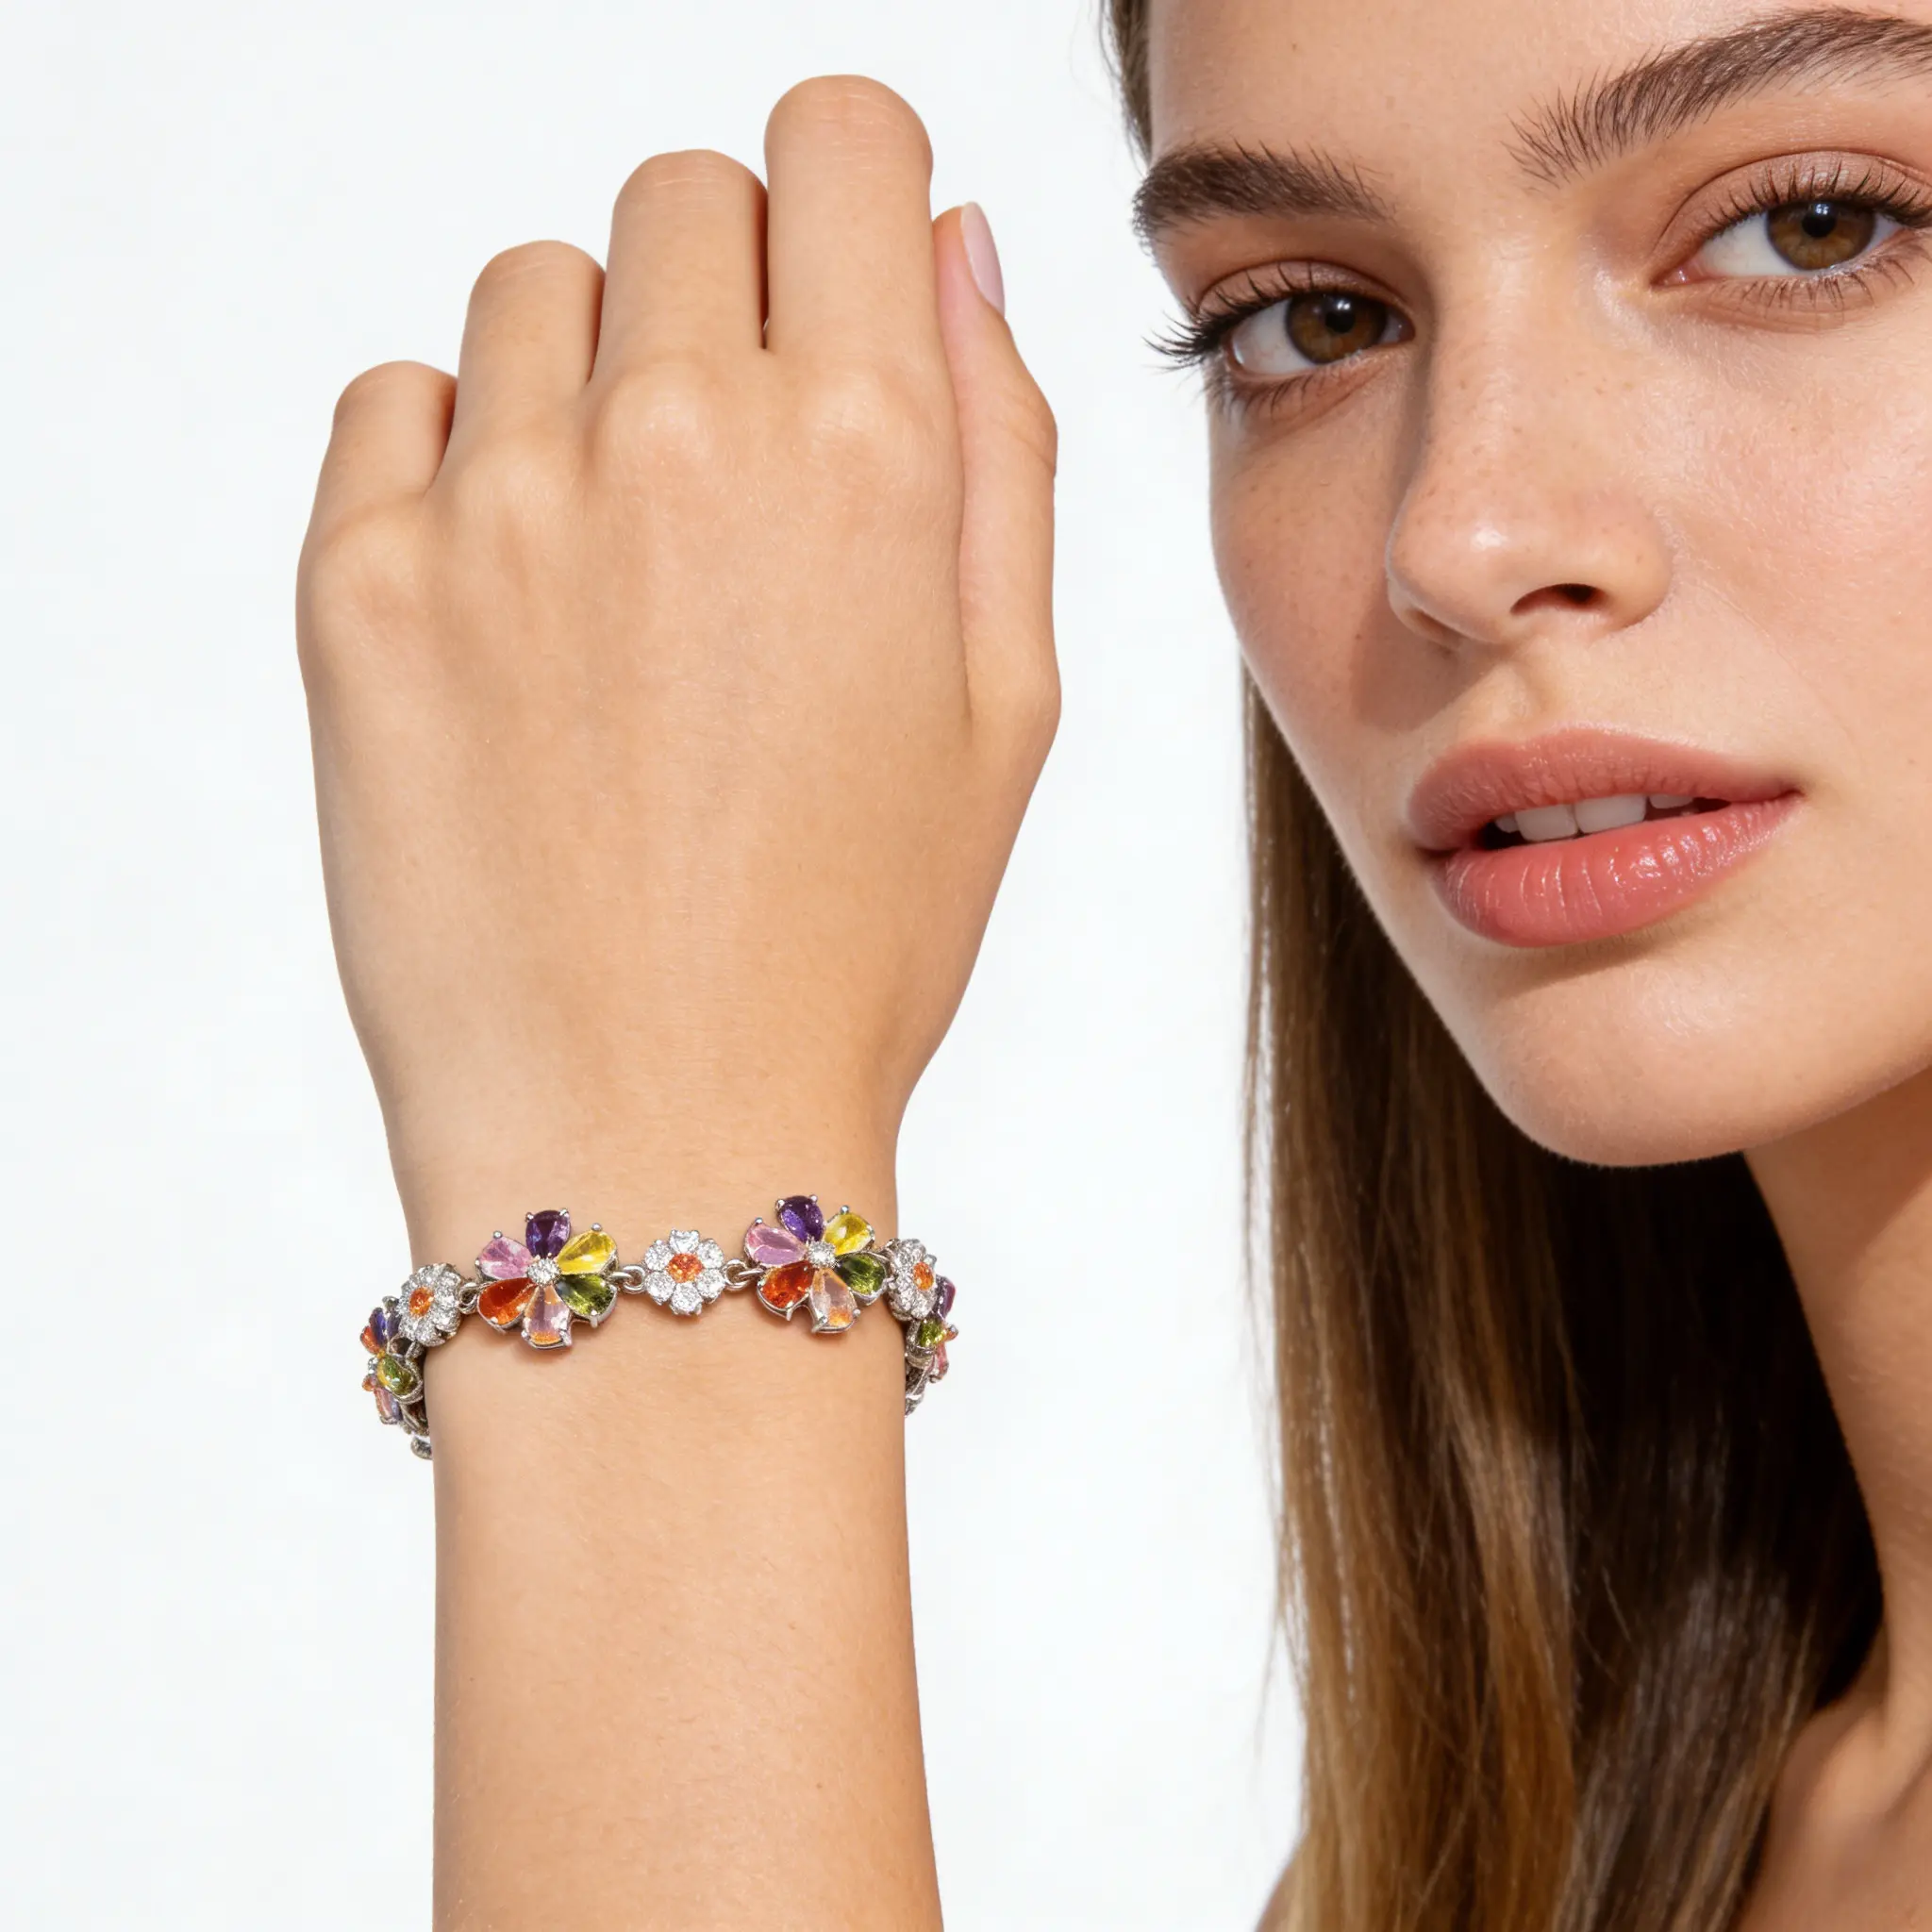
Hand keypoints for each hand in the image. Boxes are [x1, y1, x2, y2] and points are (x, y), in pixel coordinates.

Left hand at [298, 78, 1056, 1248]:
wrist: (657, 1130)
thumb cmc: (857, 941)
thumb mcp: (1010, 704)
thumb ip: (999, 443)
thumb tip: (953, 243)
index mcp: (865, 452)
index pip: (843, 141)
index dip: (854, 198)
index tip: (840, 287)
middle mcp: (674, 437)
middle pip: (684, 194)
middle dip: (731, 291)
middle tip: (743, 477)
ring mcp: (499, 505)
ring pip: (535, 287)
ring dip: (593, 376)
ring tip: (628, 569)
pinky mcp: (358, 585)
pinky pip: (397, 399)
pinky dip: (459, 455)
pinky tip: (521, 601)